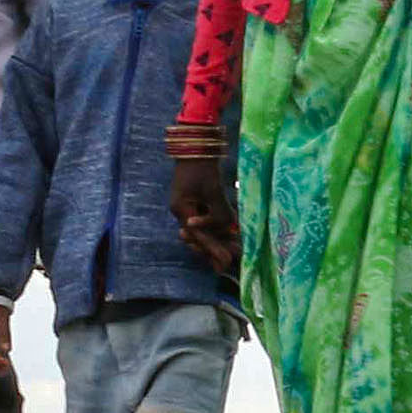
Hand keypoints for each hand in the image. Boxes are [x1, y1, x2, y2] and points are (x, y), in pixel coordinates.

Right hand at [172, 149, 238, 274]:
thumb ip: (220, 213)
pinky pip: (202, 220)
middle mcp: (181, 211)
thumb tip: (231, 230)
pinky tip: (224, 237)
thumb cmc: (203, 167)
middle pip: (197, 237)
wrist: (195, 146)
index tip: (226, 261)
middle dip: (211, 250)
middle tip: (224, 266)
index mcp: (181, 209)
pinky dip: (213, 228)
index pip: (199, 235)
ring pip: (200, 230)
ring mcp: (185, 206)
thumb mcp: (213, 191)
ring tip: (226, 255)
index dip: (213, 249)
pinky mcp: (192, 201)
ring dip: (213, 241)